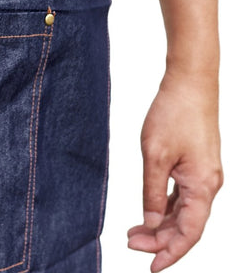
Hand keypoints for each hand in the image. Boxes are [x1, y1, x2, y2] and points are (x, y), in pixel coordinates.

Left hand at [127, 71, 222, 270]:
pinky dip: (166, 207)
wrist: (190, 84)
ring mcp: (204, 176)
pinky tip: (150, 212)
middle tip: (130, 243)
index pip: (189, 233)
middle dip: (160, 239)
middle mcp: (209, 186)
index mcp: (203, 187)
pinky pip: (184, 196)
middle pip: (186, 225)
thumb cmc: (173, 114)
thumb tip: (150, 222)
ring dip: (161, 224)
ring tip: (134, 232)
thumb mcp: (155, 155)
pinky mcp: (197, 166)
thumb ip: (152, 191)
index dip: (170, 252)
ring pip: (185, 211)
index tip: (151, 266)